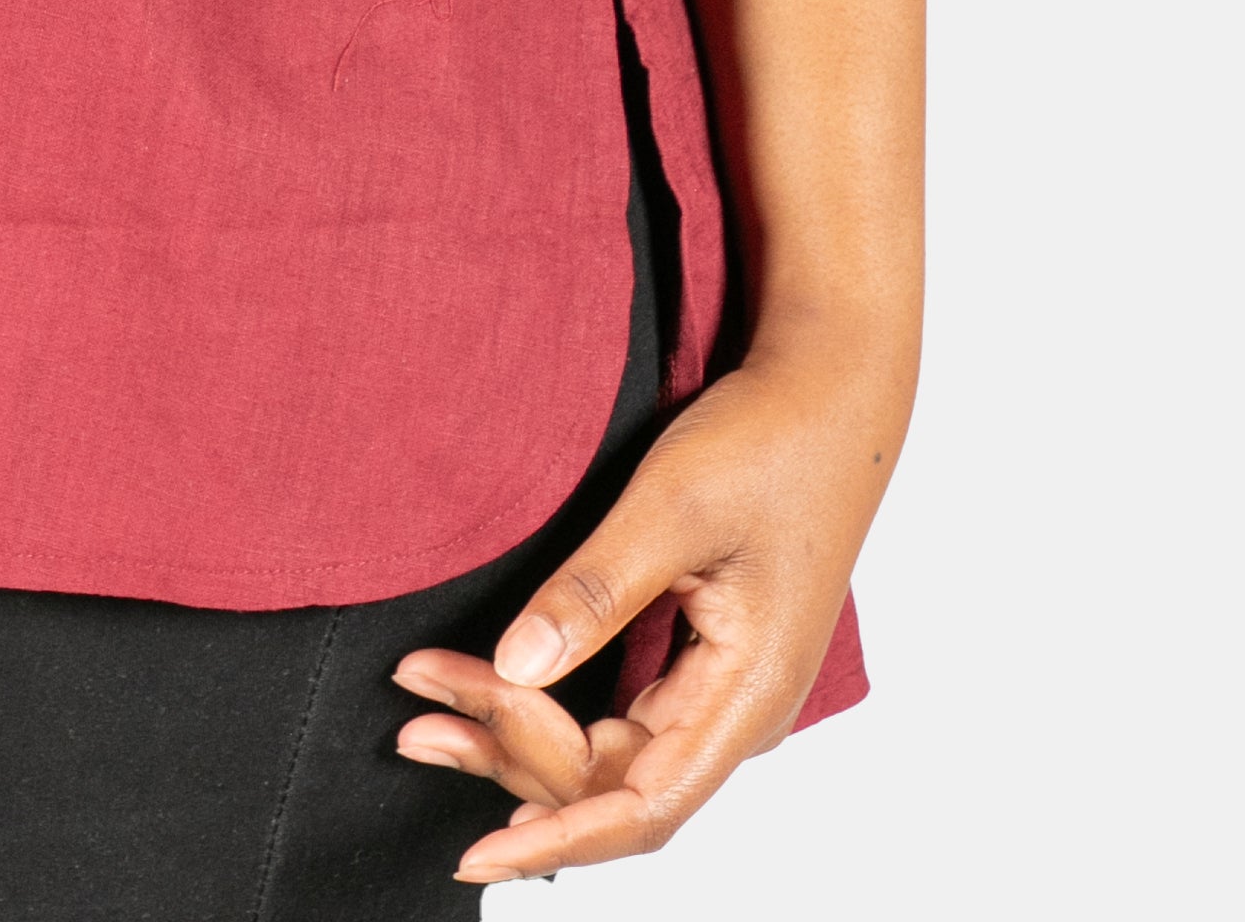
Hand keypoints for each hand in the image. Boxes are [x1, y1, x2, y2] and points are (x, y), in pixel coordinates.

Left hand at [387, 327, 902, 878]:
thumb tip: (514, 667)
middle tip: (418, 707)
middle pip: (612, 781)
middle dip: (509, 757)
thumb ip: (594, 593)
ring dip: (520, 735)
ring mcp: (722, 690)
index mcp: (749, 695)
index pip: (643, 808)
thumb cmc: (768, 443)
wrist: (827, 392)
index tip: (476, 852)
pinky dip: (552, 706)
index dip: (557, 839)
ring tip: (428, 710)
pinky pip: (621, 715)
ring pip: (611, 751)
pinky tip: (495, 695)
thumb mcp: (671, 508)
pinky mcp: (702, 660)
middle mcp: (739, 712)